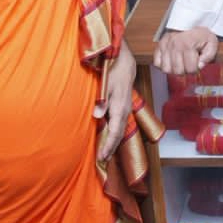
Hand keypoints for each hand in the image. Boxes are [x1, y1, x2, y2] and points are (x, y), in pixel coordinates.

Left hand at [93, 43, 136, 161]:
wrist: (124, 62)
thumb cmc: (113, 72)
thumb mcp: (106, 85)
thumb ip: (102, 101)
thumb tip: (97, 116)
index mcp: (120, 108)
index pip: (115, 132)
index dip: (108, 145)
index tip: (102, 156)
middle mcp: (125, 111)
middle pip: (119, 134)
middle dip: (111, 148)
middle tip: (103, 160)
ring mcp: (125, 109)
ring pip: (120, 130)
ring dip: (113, 142)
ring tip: (106, 153)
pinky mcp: (124, 106)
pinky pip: (120, 124)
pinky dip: (115, 133)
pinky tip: (110, 136)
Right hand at [154, 26, 217, 75]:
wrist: (192, 22)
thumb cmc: (202, 35)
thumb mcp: (212, 43)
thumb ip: (209, 56)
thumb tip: (199, 65)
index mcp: (188, 44)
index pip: (191, 70)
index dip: (196, 69)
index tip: (198, 62)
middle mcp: (174, 44)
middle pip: (178, 71)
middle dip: (185, 70)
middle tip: (189, 63)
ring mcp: (165, 45)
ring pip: (166, 69)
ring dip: (174, 69)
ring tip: (180, 62)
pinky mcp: (159, 45)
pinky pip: (157, 63)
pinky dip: (164, 65)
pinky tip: (172, 61)